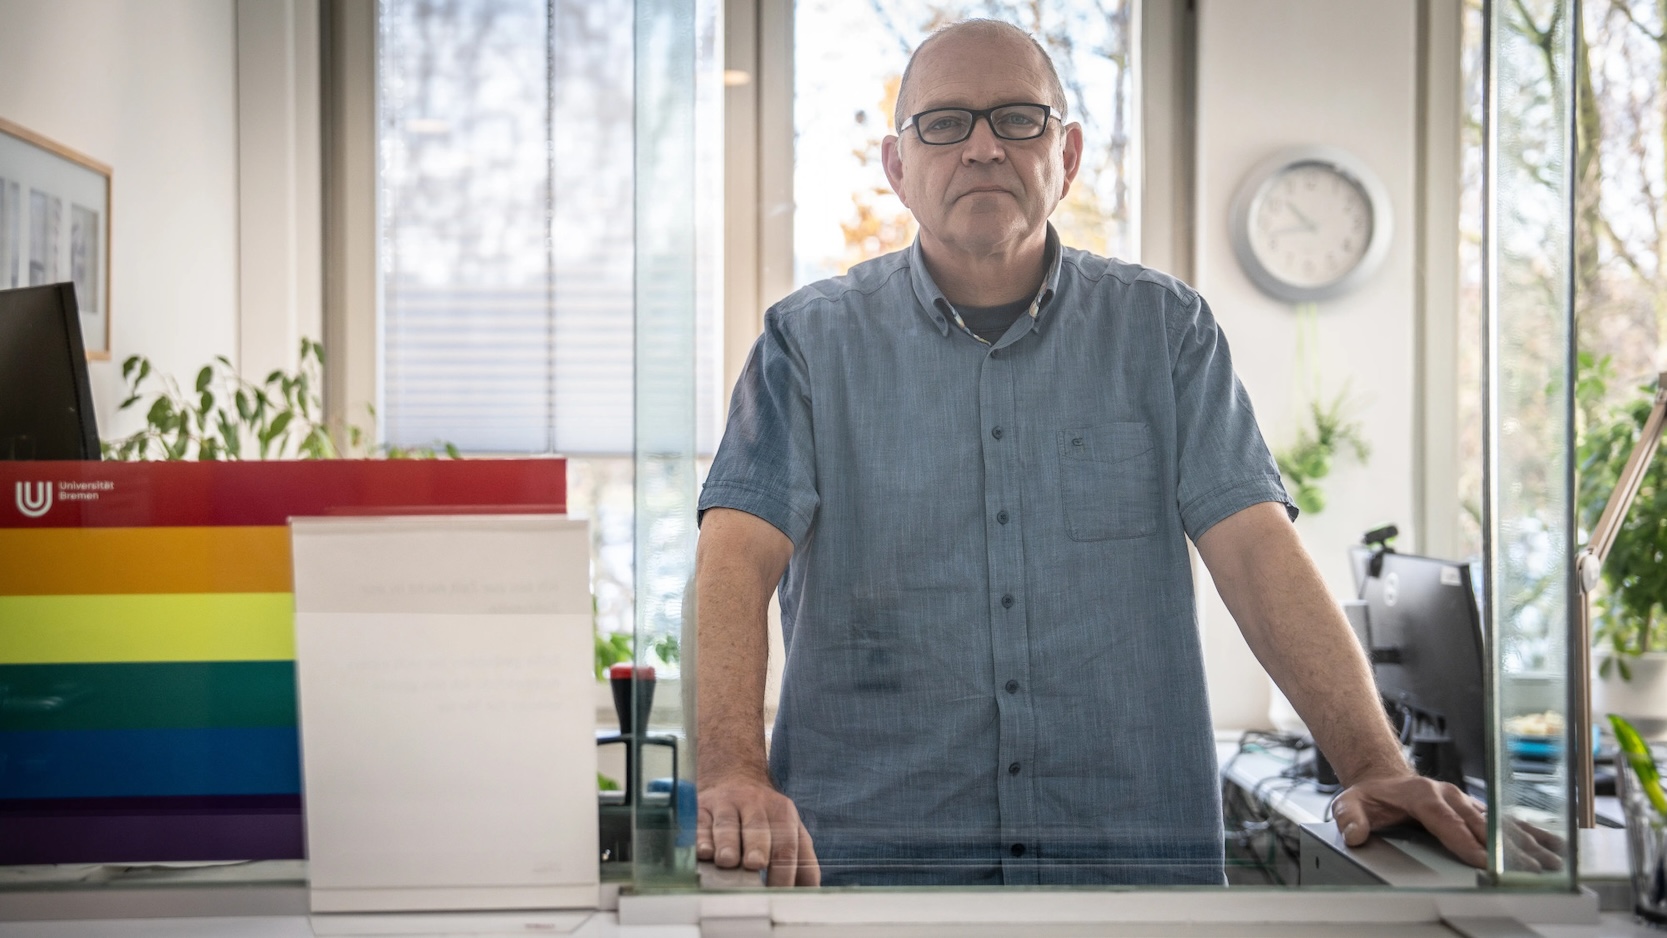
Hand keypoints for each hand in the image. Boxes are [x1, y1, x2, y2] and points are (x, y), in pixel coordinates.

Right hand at [696, 773, 819, 886]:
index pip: (786, 846)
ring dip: (728, 844)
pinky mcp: (702, 806)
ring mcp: (726, 804)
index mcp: (782, 813)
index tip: (778, 895)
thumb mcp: (791, 828)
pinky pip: (700, 822)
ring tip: (727, 861)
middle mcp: (755, 805)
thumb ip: (803, 860)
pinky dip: (701, 838)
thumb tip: (809, 892)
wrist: (734, 776)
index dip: (784, 872)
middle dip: (757, 848)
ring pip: (727, 824)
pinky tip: (704, 852)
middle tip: (756, 864)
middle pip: (758, 829)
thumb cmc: (765, 816)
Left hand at [1332, 773, 1564, 871]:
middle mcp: (1447, 794)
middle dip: (1501, 847)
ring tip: (1549, 861)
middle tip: (1525, 869)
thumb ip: (1350, 818)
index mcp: (1421, 793)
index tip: (1479, 859)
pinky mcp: (1473, 807)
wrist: (1382, 778)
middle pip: (1478, 822)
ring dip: (1523, 842)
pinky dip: (1527, 833)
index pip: (1444, 819)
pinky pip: (1502, 820)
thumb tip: (1354, 834)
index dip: (1462, 838)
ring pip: (1496, 822)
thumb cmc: (1371, 795)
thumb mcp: (1350, 802)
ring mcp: (1463, 800)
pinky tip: (1551, 846)